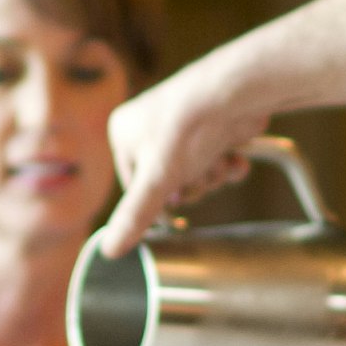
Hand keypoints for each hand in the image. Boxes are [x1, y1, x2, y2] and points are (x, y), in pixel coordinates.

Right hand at [95, 59, 270, 256]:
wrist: (237, 94)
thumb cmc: (187, 127)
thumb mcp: (156, 179)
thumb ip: (134, 215)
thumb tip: (108, 250)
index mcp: (124, 133)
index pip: (136, 186)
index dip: (159, 198)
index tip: (175, 199)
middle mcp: (150, 127)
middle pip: (169, 183)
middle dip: (192, 184)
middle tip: (199, 172)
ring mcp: (184, 127)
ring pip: (196, 174)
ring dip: (212, 175)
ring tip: (217, 159)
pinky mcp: (212, 127)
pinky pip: (216, 160)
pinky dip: (229, 164)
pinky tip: (236, 157)